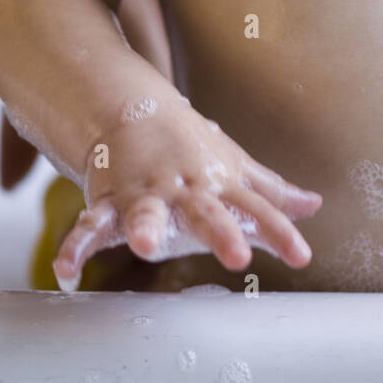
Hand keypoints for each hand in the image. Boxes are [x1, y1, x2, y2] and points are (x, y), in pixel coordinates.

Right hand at [52, 96, 321, 290]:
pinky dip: (77, 247)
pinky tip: (68, 272)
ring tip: (144, 245)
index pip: (256, 209)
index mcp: (217, 184)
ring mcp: (143, 193)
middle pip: (206, 213)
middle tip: (238, 256)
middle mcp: (183, 189)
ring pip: (144, 212)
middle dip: (220, 232)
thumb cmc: (190, 147)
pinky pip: (90, 224)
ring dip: (145, 227)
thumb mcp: (233, 167)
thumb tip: (313, 205)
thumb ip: (270, 193)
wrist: (131, 110)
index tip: (302, 255)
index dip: (279, 231)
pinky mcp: (107, 199)